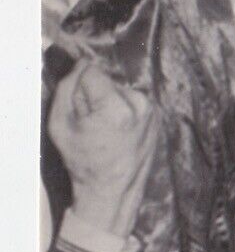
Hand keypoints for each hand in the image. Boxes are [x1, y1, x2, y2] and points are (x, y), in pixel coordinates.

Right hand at [47, 61, 159, 239]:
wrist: (112, 189)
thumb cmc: (82, 160)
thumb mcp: (60, 124)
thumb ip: (66, 88)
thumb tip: (80, 62)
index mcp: (117, 107)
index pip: (92, 71)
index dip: (79, 87)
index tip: (78, 107)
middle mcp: (140, 104)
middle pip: (107, 81)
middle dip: (94, 95)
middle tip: (90, 123)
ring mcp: (153, 110)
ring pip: (120, 89)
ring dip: (109, 102)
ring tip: (104, 129)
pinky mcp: (157, 115)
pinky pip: (133, 101)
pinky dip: (123, 110)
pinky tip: (117, 131)